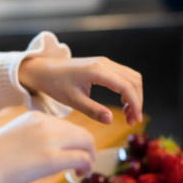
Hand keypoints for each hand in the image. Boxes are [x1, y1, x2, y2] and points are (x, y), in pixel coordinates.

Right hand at [0, 111, 95, 182]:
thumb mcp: (13, 138)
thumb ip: (33, 138)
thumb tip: (46, 151)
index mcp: (34, 117)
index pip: (66, 125)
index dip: (73, 140)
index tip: (71, 152)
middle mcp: (45, 124)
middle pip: (81, 132)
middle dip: (86, 148)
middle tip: (83, 163)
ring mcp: (50, 140)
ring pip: (86, 142)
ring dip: (89, 157)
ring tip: (82, 170)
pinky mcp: (52, 159)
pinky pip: (82, 158)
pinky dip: (86, 166)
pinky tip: (79, 173)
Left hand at [18, 56, 143, 124]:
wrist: (45, 70)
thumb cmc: (56, 85)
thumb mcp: (73, 101)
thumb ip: (93, 111)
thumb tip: (111, 120)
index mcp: (98, 71)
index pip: (126, 87)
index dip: (135, 104)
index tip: (135, 120)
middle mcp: (104, 63)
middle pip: (134, 80)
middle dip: (137, 101)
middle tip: (132, 120)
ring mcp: (105, 62)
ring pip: (131, 76)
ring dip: (134, 95)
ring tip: (129, 114)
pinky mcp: (103, 65)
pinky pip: (124, 75)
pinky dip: (128, 89)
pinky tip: (123, 103)